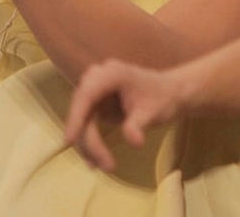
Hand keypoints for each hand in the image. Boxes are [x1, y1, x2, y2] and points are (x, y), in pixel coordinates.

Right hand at [64, 59, 184, 171]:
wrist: (171, 93)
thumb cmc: (163, 98)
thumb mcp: (153, 112)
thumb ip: (139, 125)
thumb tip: (135, 142)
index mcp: (112, 73)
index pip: (87, 95)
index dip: (75, 117)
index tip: (68, 141)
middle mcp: (98, 78)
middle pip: (82, 111)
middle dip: (89, 140)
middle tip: (106, 166)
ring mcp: (95, 90)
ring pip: (82, 120)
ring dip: (89, 145)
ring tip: (106, 167)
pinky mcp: (95, 103)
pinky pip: (86, 124)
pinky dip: (91, 142)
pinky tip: (95, 161)